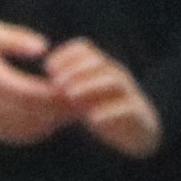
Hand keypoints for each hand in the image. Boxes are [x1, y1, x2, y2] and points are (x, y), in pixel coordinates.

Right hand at [0, 22, 73, 146]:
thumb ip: (16, 39)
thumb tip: (43, 47)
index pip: (28, 92)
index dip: (54, 92)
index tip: (75, 85)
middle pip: (31, 113)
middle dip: (59, 109)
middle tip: (84, 100)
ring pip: (27, 128)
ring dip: (52, 121)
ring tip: (75, 108)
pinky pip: (18, 134)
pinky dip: (40, 128)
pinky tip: (55, 117)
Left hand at [42, 39, 161, 156]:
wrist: (138, 132)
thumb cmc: (104, 110)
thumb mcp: (84, 95)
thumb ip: (68, 85)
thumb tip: (42, 78)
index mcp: (102, 66)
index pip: (84, 48)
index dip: (65, 55)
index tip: (48, 68)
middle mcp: (116, 75)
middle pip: (98, 62)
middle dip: (76, 70)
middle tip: (57, 83)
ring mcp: (129, 93)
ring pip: (114, 81)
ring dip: (90, 86)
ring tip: (71, 96)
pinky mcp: (137, 113)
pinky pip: (126, 108)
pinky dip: (109, 112)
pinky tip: (92, 120)